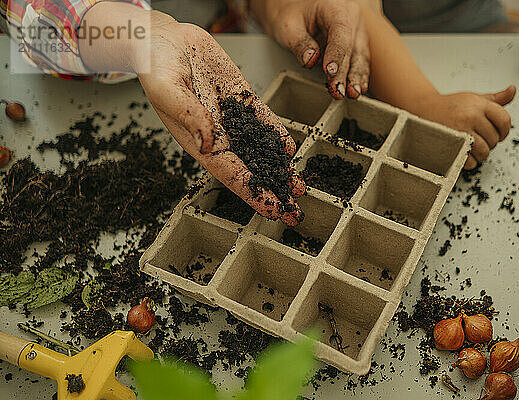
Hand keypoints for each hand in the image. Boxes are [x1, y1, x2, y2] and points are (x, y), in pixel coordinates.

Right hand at [81, 6, 305, 224]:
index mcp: (199, 142)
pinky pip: (262, 119)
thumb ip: (189, 115)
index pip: (230, 174)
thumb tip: (209, 142)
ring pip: (260, 147)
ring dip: (279, 167)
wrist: (163, 39)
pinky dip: (275, 135)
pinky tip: (288, 149)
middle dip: (273, 188)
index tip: (272, 209)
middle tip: (294, 209)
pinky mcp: (240, 98)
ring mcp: (231, 118)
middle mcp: (218, 135)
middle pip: (251, 168)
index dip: (253, 193)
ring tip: (297, 185)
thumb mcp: (167, 89)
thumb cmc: (155, 66)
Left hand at [250, 0, 369, 98]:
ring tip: (352, 93)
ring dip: (355, 76)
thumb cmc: (290, 12)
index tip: (330, 72)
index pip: (340, 32)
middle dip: (345, 72)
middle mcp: (350, 17)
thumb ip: (299, 43)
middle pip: (351, 47)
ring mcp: (354, 30)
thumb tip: (310, 60)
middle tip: (338, 90)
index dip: (337, 54)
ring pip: (359, 55)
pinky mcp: (353, 43)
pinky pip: (359, 60)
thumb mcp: (288, 26)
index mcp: (335, 6)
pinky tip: (357, 87)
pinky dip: (358, 75)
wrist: (292, 9)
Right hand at [415, 86, 515, 169]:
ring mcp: (460, 131)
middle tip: (481, 140)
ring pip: (484, 151)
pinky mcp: (451, 145)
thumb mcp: (474, 98)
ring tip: (474, 149)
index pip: (504, 120)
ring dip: (481, 154)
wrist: (424, 109)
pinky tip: (465, 154)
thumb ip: (495, 98)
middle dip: (490, 143)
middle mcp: (471, 116)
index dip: (505, 130)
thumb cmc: (450, 105)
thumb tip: (512, 90)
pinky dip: (470, 162)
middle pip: (494, 138)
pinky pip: (470, 161)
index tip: (500, 134)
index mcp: (479, 104)